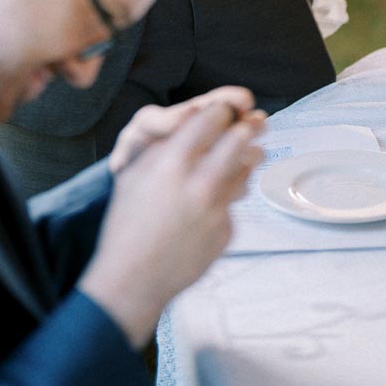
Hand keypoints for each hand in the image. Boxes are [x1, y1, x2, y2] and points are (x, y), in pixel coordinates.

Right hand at [78, 101, 263, 347]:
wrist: (134, 278)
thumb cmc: (128, 223)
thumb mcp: (134, 173)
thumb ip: (165, 144)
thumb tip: (193, 119)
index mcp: (173, 160)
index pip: (212, 117)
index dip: (223, 108)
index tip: (228, 107)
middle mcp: (200, 181)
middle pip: (240, 138)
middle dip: (249, 126)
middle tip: (257, 121)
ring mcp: (217, 208)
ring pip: (245, 169)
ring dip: (251, 157)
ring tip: (256, 150)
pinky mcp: (226, 231)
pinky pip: (233, 203)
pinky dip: (230, 196)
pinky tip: (220, 197)